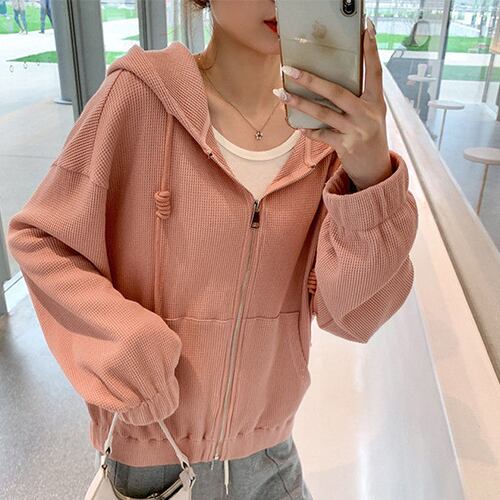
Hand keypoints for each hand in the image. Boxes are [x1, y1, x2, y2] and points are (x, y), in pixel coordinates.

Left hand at [273, 19, 392, 189]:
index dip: (371, 51)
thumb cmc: (370, 137)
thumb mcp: (372, 115)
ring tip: (280, 93)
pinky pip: (321, 134)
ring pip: (323, 113)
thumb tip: (331, 81)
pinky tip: (296, 125)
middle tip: (290, 69)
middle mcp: (367, 114)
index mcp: (377, 102)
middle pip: (337, 92)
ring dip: (299, 103)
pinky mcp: (345, 146)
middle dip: (311, 79)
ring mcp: (356, 131)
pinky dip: (307, 129)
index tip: (366, 29)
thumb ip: (359, 99)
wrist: (376, 170)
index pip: (374, 72)